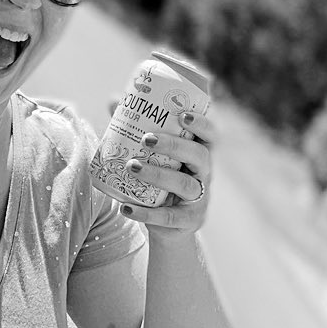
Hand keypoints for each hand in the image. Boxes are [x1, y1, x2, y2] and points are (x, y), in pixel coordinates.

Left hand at [118, 108, 215, 238]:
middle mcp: (204, 175)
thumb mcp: (154, 157)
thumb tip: (114, 100)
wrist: (168, 227)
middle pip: (200, 156)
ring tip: (131, 166)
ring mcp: (199, 200)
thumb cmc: (160, 181)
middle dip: (175, 145)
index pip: (211, 135)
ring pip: (185, 185)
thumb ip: (137, 129)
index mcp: (198, 154)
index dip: (202, 124)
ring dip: (157, 174)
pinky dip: (146, 213)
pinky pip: (168, 217)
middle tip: (147, 139)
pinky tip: (125, 207)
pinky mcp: (187, 221)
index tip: (183, 115)